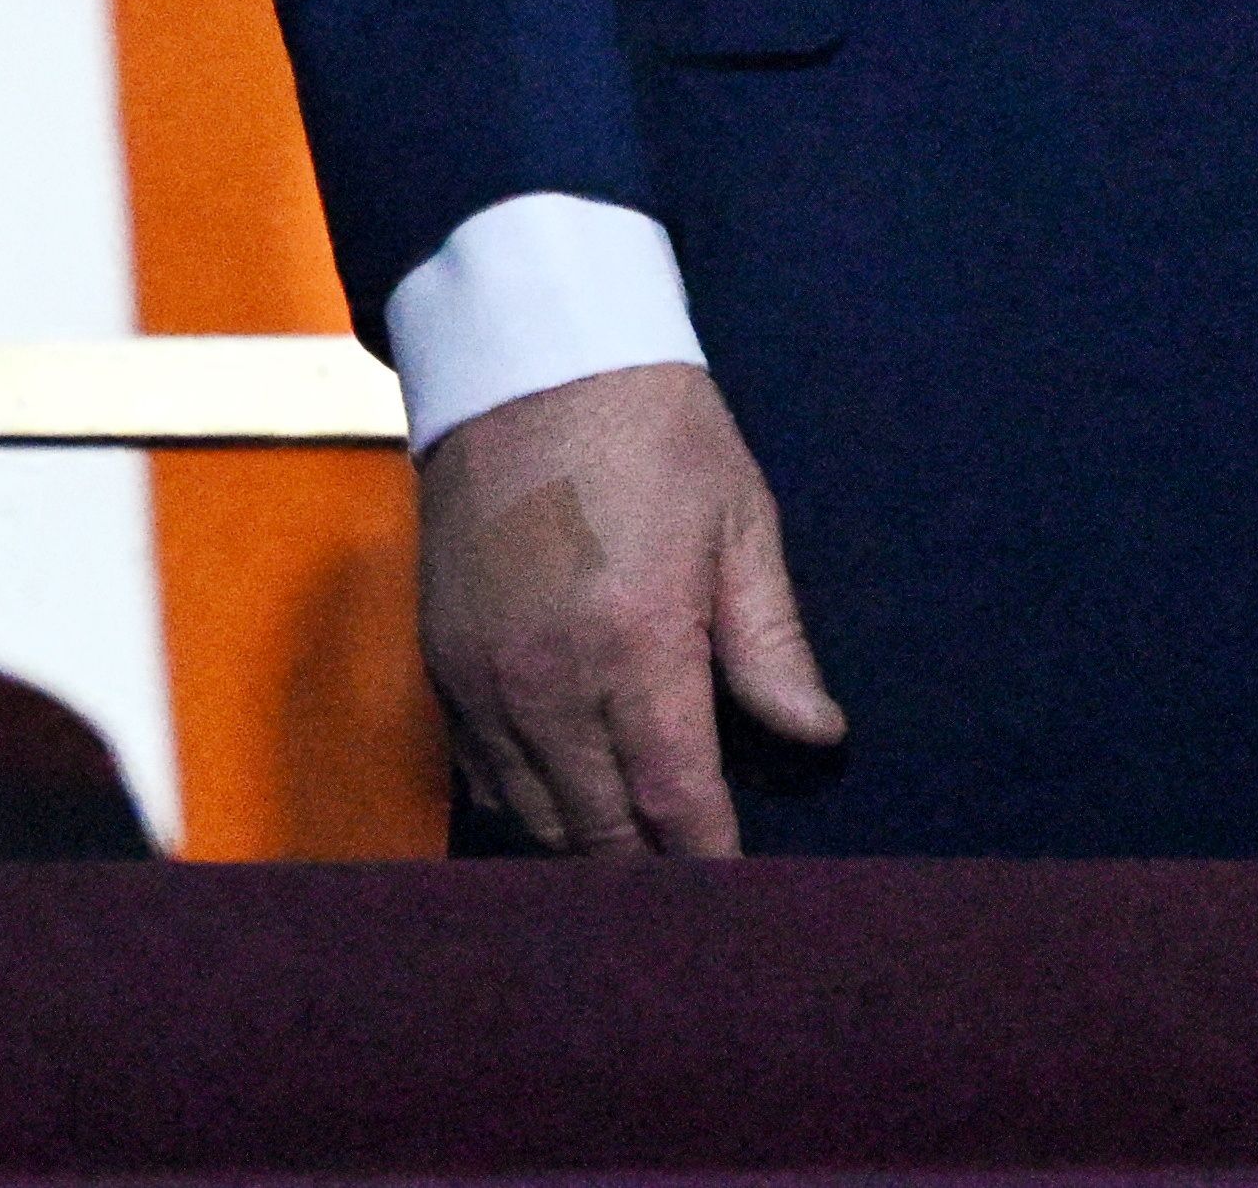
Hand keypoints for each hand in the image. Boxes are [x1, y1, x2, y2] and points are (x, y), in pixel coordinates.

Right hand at [413, 360, 842, 853]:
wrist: (526, 357)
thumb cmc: (650, 431)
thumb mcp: (739, 522)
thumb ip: (771, 644)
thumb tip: (815, 736)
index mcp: (636, 642)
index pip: (675, 804)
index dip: (709, 866)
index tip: (741, 900)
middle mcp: (549, 676)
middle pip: (599, 832)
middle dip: (651, 876)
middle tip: (695, 900)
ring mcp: (483, 673)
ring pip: (533, 817)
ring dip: (587, 849)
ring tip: (638, 865)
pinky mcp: (442, 658)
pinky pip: (482, 774)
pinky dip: (527, 805)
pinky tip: (569, 803)